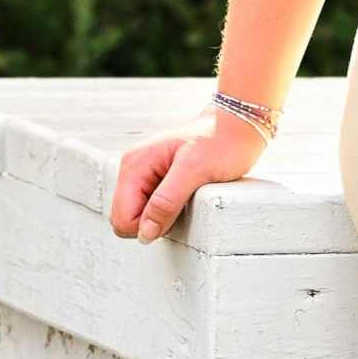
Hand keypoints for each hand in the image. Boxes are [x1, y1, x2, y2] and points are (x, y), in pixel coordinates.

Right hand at [108, 107, 268, 244]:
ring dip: (164, 216)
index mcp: (134, 166)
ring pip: (141, 215)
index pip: (122, 218)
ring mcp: (144, 173)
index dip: (149, 227)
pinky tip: (188, 194)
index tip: (177, 212)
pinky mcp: (157, 178)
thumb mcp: (194, 172)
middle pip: (128, 218)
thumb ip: (166, 202)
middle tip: (185, 203)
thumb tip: (144, 233)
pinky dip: (171, 209)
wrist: (236, 125)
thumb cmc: (220, 143)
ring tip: (189, 196)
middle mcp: (133, 169)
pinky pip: (154, 207)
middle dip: (155, 222)